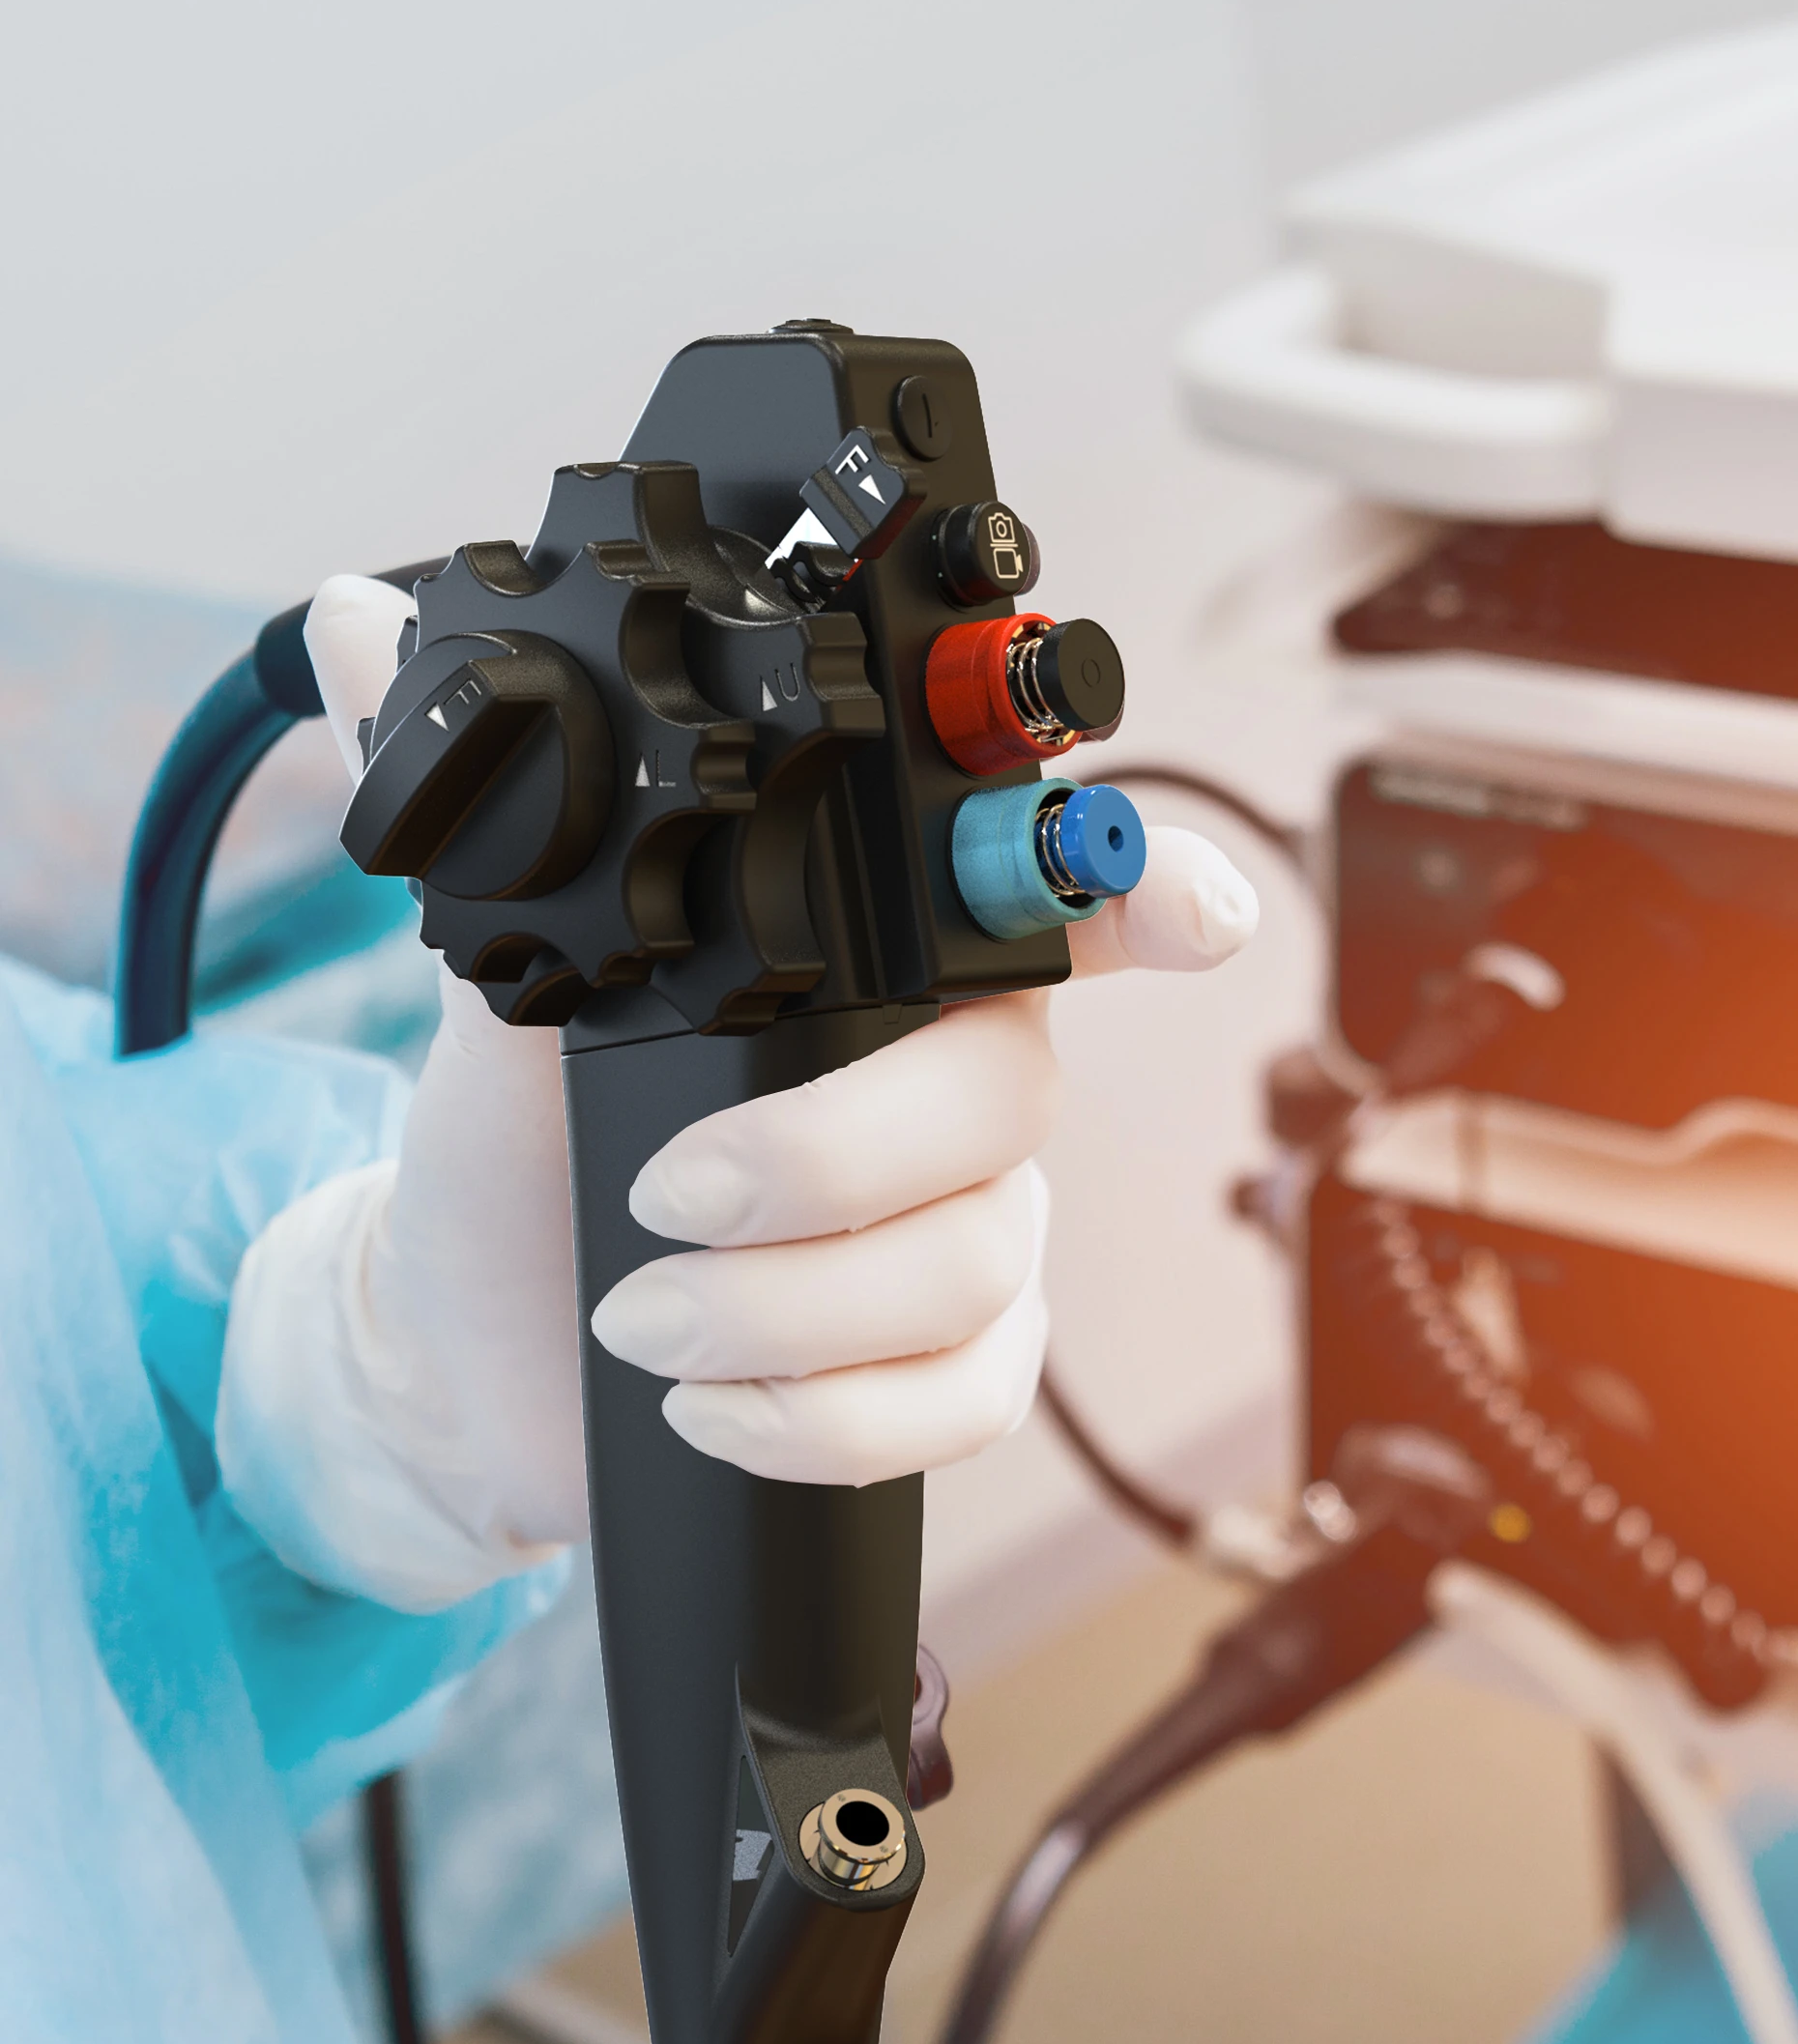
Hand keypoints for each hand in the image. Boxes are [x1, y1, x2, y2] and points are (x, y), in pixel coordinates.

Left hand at [216, 577, 1257, 1607]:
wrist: (470, 1343)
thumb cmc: (514, 1159)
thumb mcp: (482, 990)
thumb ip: (480, 829)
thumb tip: (353, 625)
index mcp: (882, 965)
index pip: (1046, 902)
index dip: (1145, 894)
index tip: (1197, 915)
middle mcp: (956, 1084)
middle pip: (1005, 1100)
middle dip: (832, 1160)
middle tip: (669, 1196)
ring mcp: (970, 1228)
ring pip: (973, 1265)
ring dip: (785, 1311)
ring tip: (641, 1320)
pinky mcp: (955, 1367)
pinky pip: (966, 1399)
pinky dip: (827, 1418)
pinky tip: (717, 1407)